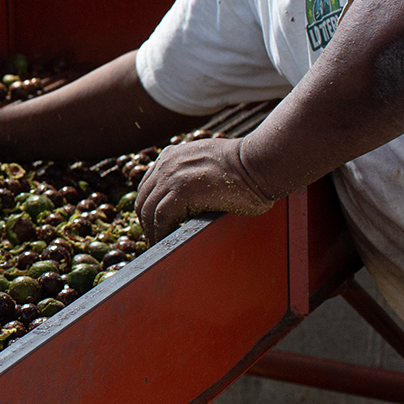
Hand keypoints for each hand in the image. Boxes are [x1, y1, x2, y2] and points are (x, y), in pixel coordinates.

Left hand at [134, 138, 278, 243]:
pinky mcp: (181, 192)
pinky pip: (160, 218)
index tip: (155, 224)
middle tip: (154, 240)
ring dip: (151, 232)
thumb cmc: (246, 167)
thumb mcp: (209, 164)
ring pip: (148, 210)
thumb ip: (193, 174)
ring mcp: (171, 176)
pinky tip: (165, 244)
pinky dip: (160, 234)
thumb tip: (192, 197)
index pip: (148, 186)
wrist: (260, 163)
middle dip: (146, 222)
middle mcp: (166, 164)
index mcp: (172, 156)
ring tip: (158, 247)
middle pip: (143, 199)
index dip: (149, 208)